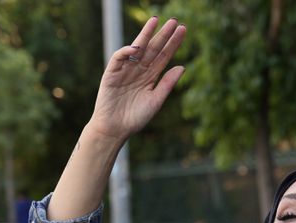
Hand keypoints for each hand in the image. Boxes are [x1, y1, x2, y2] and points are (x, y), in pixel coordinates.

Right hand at [89, 17, 186, 140]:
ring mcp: (125, 70)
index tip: (183, 30)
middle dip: (163, 35)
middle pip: (153, 49)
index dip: (173, 44)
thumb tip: (182, 67)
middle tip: (174, 21)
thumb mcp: (155, 101)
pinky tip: (137, 48)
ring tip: (155, 21)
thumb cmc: (135, 118)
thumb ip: (167, 84)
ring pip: (137, 49)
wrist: (115, 129)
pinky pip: (119, 58)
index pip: (164, 56)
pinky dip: (126, 52)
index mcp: (151, 77)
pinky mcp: (111, 73)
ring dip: (146, 35)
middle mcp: (139, 70)